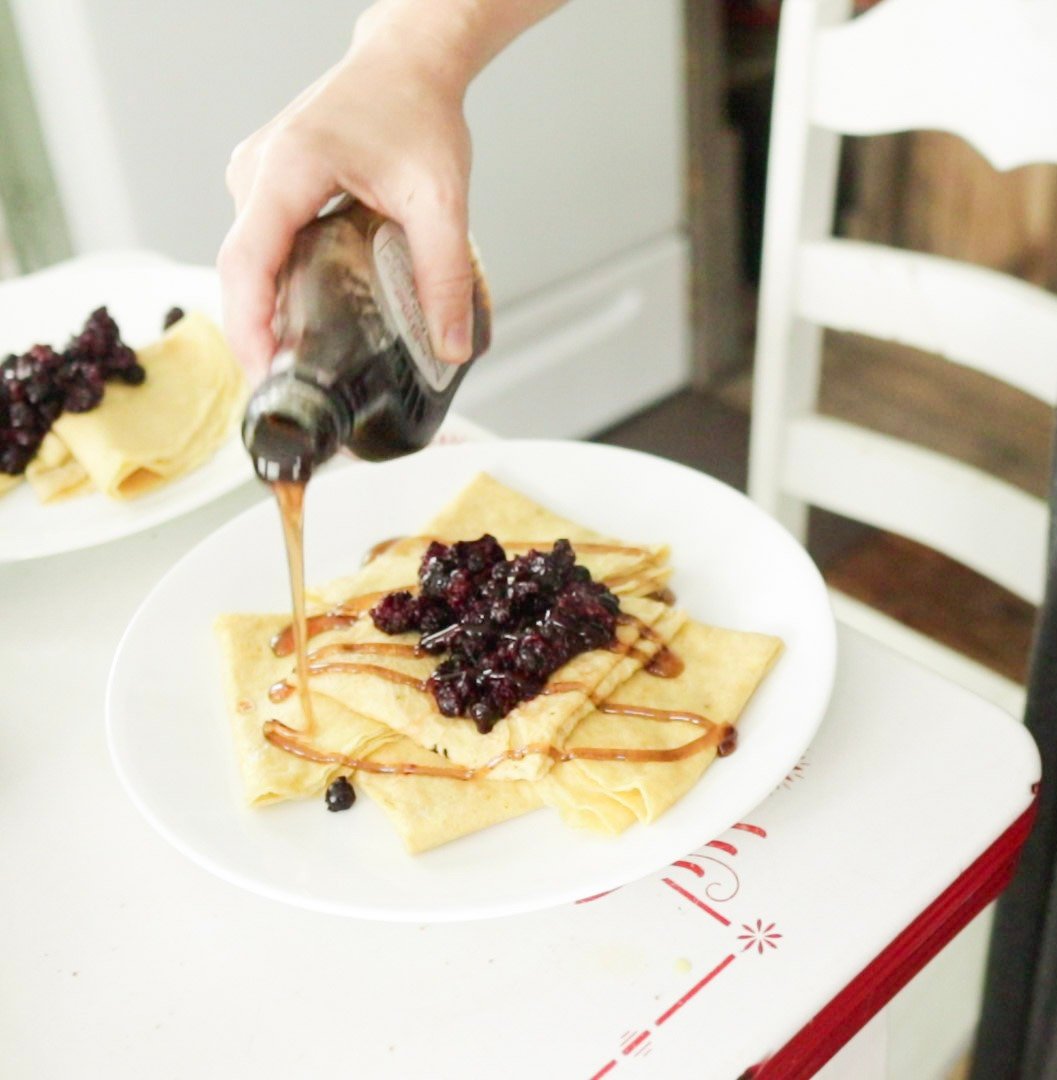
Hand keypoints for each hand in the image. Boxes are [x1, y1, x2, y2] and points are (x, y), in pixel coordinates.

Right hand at [218, 23, 474, 379]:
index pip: (246, 262)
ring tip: (298, 365)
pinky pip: (260, 246)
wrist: (408, 62)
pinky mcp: (268, 185)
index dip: (247, 327)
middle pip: (239, 271)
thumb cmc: (416, 110)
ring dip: (265, 313)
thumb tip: (450, 345)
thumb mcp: (441, 198)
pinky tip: (305, 318)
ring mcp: (256, 177)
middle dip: (257, 335)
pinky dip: (276, 286)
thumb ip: (444, 273)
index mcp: (285, 170)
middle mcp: (257, 172)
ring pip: (247, 262)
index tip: (265, 375)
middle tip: (288, 390)